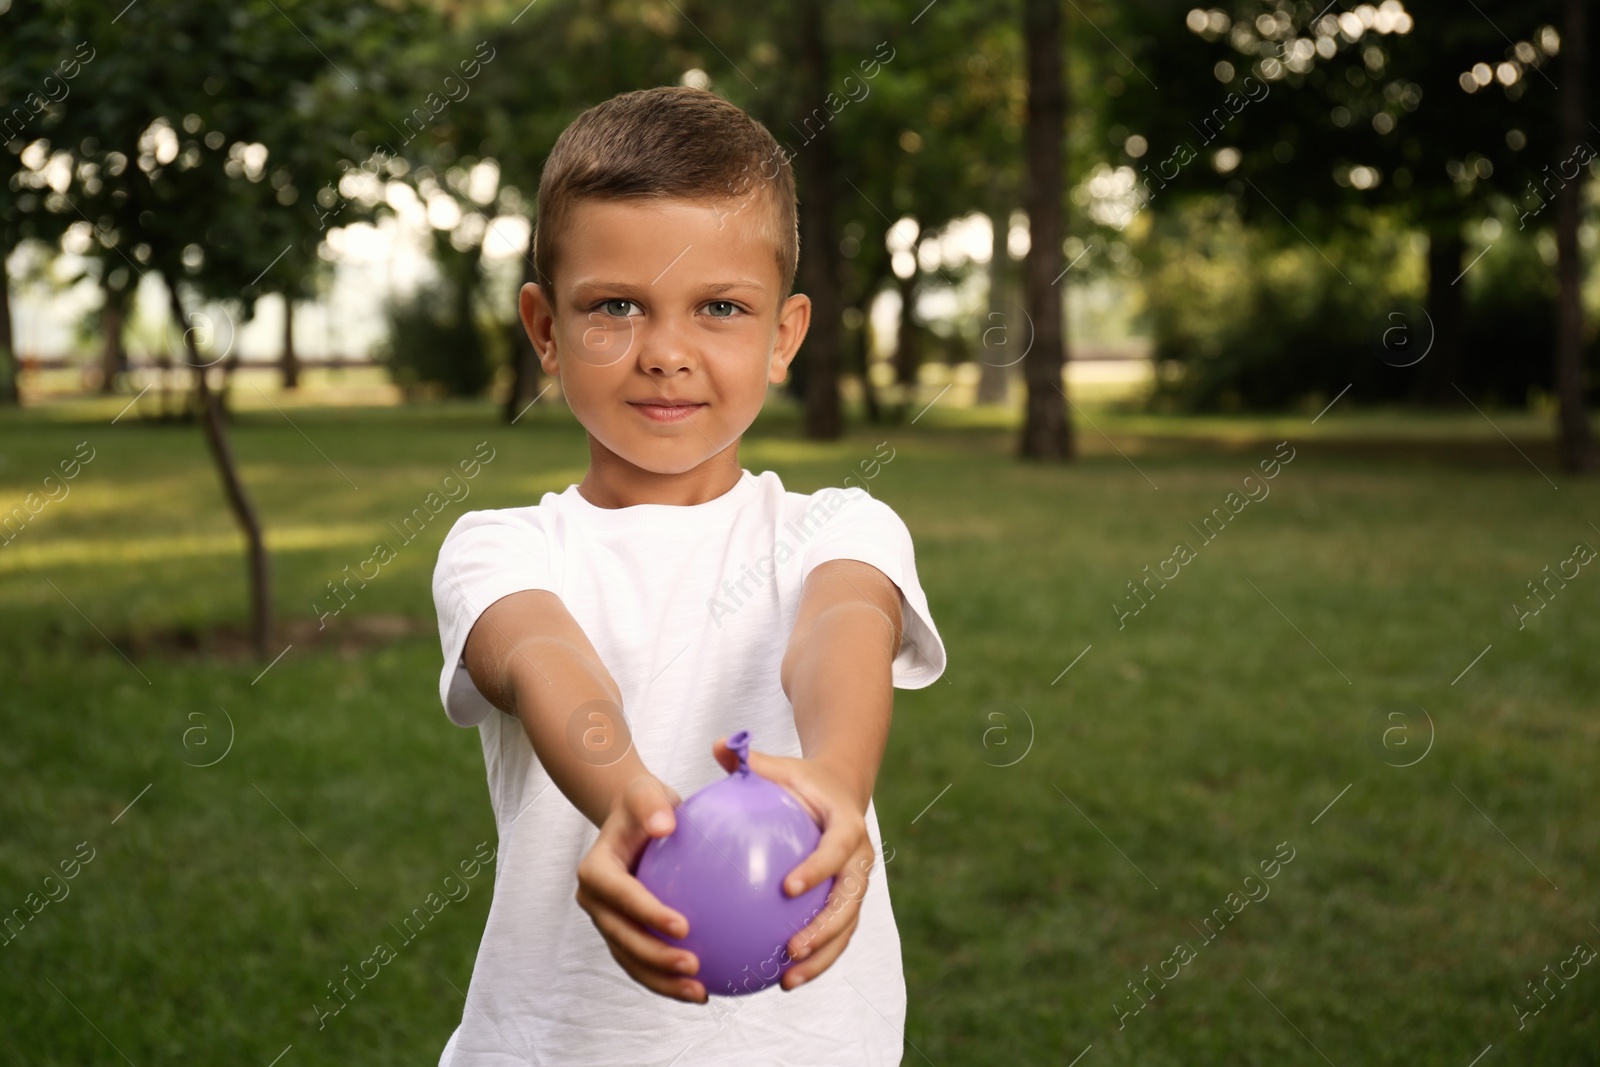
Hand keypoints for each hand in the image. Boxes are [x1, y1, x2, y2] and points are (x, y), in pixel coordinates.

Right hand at [574, 775, 707, 1002]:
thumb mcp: (645, 792)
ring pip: (632, 961)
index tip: (684, 926)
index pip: (622, 897)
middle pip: (624, 938)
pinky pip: (644, 964)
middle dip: (656, 959)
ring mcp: (607, 923)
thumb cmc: (643, 804)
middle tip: (694, 966)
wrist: (634, 820)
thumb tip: (666, 825)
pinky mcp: (624, 935)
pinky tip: (704, 988)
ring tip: (700, 992)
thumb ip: (652, 804)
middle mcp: (595, 903)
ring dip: (663, 981)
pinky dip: (668, 980)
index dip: (648, 914)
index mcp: (595, 872)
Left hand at [711, 737, 874, 990]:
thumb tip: (718, 744)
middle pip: (849, 900)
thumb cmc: (799, 781)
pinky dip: (814, 959)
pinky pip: (835, 936)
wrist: (840, 792)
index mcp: (847, 826)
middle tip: (790, 949)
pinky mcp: (849, 902)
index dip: (817, 869)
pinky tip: (778, 977)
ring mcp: (858, 885)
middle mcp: (860, 860)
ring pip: (846, 928)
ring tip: (786, 980)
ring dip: (821, 957)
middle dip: (824, 930)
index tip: (787, 888)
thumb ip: (749, 760)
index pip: (836, 850)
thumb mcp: (778, 767)